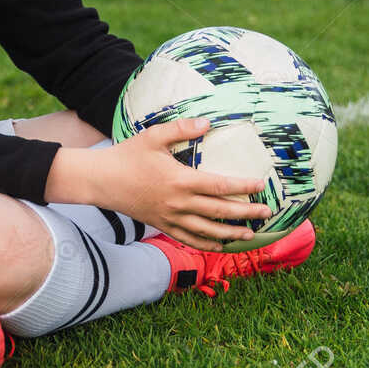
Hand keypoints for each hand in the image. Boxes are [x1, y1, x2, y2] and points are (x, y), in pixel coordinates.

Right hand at [96, 116, 272, 250]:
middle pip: (220, 212)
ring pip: (208, 231)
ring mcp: (171, 218)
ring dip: (232, 234)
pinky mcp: (162, 225)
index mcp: (180, 180)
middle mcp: (179, 203)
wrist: (101, 181)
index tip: (261, 185)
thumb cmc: (127, 156)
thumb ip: (181, 129)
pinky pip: (189, 239)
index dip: (244, 187)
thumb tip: (208, 122)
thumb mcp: (153, 136)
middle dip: (246, 213)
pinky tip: (221, 245)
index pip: (220, 186)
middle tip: (267, 212)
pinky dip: (207, 244)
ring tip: (250, 234)